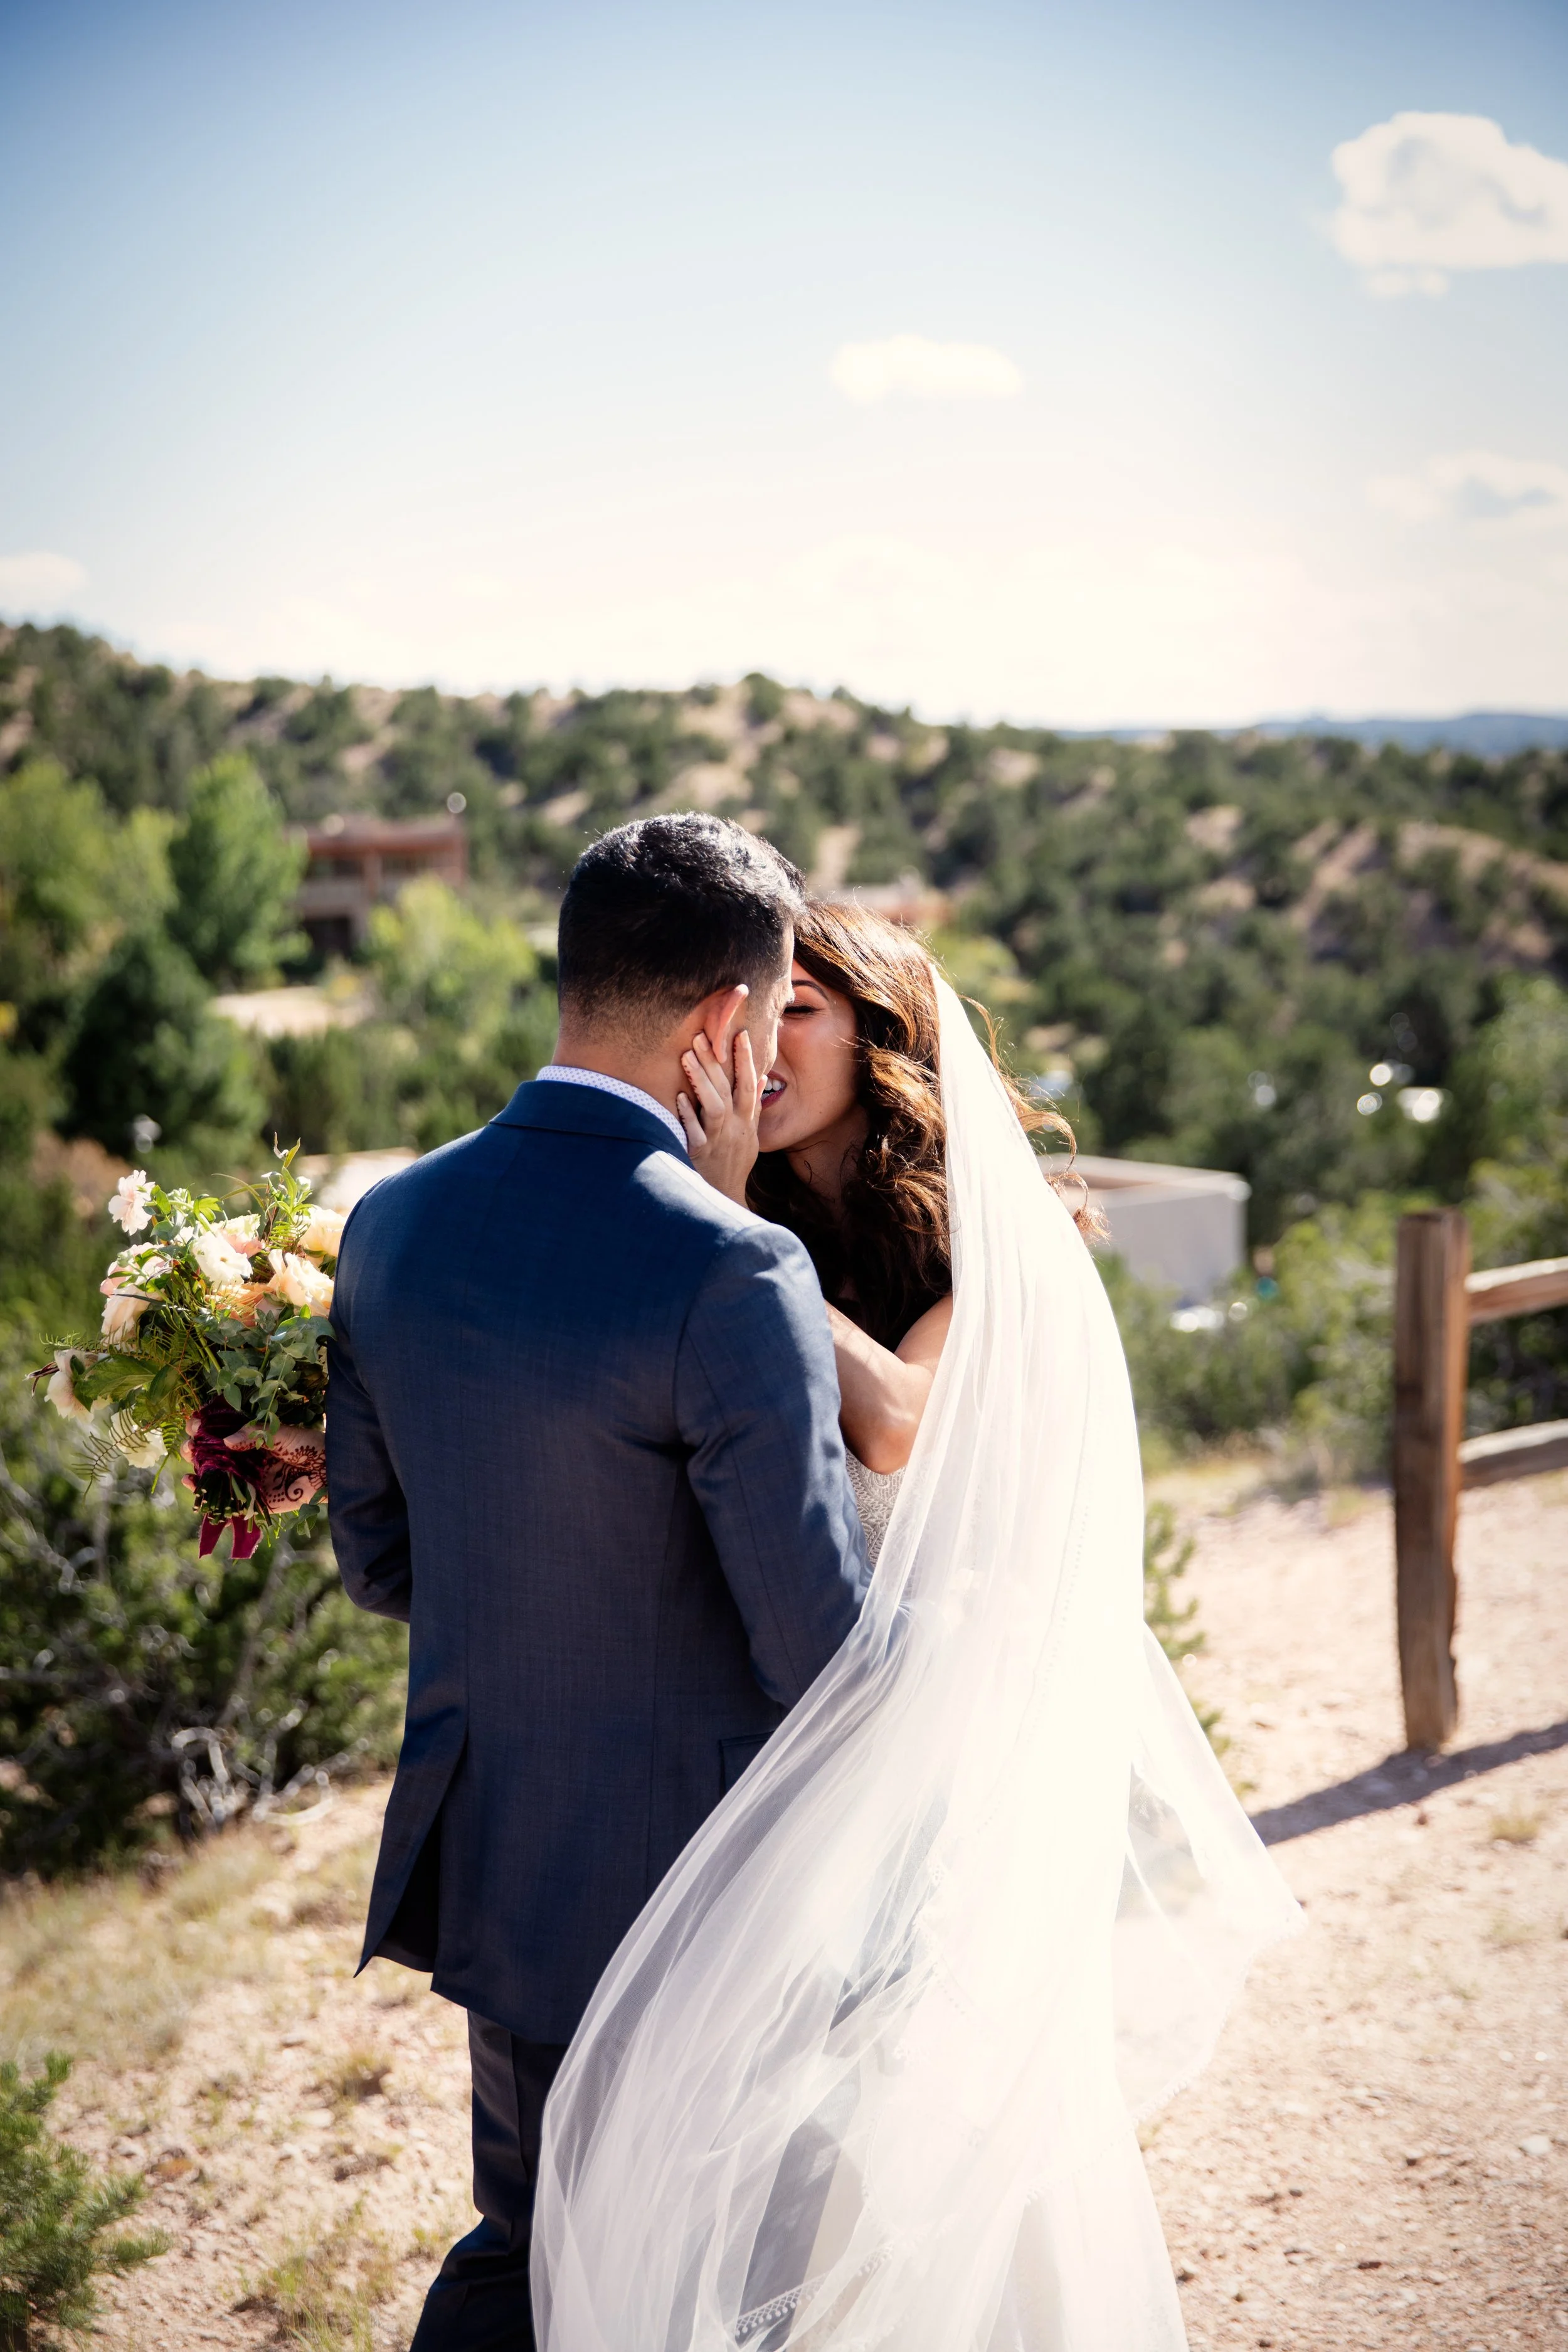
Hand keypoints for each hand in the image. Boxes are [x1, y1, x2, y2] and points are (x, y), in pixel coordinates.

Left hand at [678, 987, 761, 1206]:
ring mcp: (719, 1140)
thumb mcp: (751, 1135)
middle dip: (715, 1060)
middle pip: (727, 1088)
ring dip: (701, 1080)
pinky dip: (688, 1115)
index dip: (745, 1059)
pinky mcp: (702, 1154)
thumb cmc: (734, 1162)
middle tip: (701, 1035)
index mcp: (746, 1120)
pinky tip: (679, 1097)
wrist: (726, 1198)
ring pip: (714, 1106)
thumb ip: (753, 1105)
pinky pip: (695, 1132)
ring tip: (687, 1055)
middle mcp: (735, 1127)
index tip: (741, 1034)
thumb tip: (762, 1076)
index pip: (749, 1083)